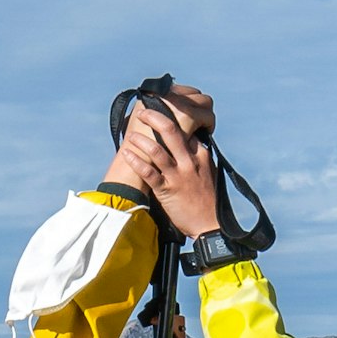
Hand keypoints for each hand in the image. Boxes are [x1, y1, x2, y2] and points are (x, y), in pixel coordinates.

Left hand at [104, 86, 224, 239]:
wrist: (209, 226)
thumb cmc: (207, 199)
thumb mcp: (208, 172)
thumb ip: (197, 155)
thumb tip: (188, 140)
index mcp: (200, 155)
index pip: (187, 128)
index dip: (173, 117)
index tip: (161, 111)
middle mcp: (189, 162)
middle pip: (171, 130)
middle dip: (155, 117)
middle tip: (144, 112)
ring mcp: (178, 175)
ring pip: (157, 150)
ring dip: (141, 139)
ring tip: (131, 133)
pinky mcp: (167, 190)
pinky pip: (149, 173)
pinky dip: (136, 162)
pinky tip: (126, 154)